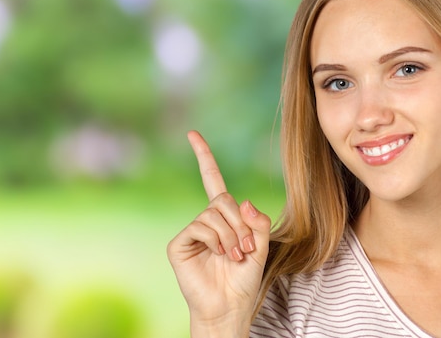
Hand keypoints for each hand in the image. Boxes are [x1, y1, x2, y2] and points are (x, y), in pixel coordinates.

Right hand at [167, 130, 270, 335]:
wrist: (230, 305)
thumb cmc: (244, 278)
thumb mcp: (261, 246)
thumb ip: (257, 222)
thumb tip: (241, 201)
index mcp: (223, 217)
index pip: (212, 180)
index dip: (203, 157)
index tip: (192, 134)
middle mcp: (205, 220)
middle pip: (223, 199)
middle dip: (240, 223)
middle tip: (245, 248)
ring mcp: (190, 231)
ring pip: (213, 213)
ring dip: (231, 235)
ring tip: (235, 255)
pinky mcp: (178, 244)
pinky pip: (200, 226)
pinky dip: (216, 240)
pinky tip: (219, 255)